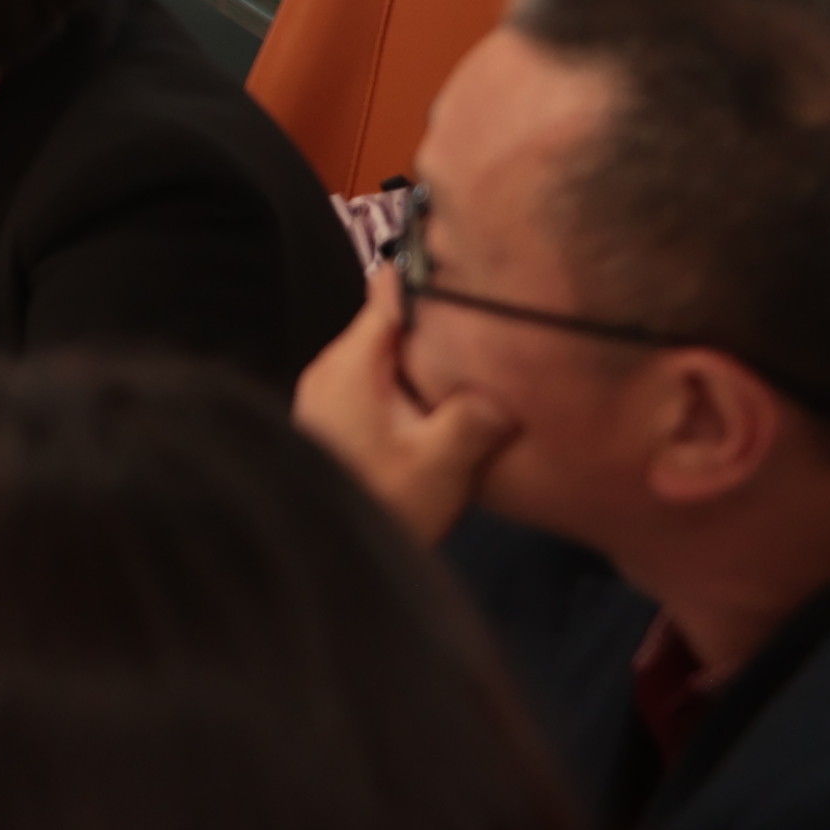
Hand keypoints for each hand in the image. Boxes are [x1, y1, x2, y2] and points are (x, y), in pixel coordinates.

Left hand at [297, 265, 515, 545]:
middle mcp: (331, 367)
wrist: (324, 553)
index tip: (471, 276)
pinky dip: (409, 394)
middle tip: (489, 335)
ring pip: (386, 361)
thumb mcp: (443, 461)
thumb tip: (504, 391)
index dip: (430, 282)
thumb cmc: (383, 500)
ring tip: (474, 376)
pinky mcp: (333, 421)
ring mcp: (327, 394)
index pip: (388, 295)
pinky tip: (441, 415)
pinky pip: (377, 389)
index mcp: (351, 362)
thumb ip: (475, 416)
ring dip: (425, 369)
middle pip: (390, 328)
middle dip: (437, 332)